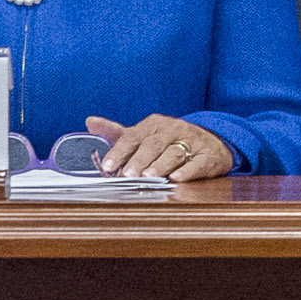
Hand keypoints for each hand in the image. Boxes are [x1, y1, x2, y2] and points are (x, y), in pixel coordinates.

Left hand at [82, 114, 236, 182]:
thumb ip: (118, 132)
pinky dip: (188, 171)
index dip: (119, 151)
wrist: (211, 142)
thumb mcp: (145, 134)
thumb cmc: (170, 141)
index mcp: (154, 124)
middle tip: (128, 174)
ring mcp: (193, 141)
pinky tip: (177, 177)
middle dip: (139, 160)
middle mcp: (174, 129)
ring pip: (175, 152)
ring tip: (149, 176)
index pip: (133, 136)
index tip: (108, 166)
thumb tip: (90, 121)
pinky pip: (198, 163)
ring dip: (161, 165)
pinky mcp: (208, 155)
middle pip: (153, 144)